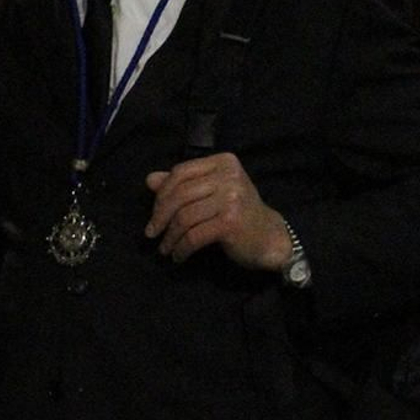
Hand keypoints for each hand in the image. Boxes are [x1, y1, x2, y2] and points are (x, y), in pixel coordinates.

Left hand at [144, 152, 292, 269]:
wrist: (270, 238)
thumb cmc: (239, 215)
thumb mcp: (212, 193)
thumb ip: (183, 185)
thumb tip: (150, 180)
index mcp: (223, 162)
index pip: (180, 172)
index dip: (161, 194)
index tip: (154, 214)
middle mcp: (229, 176)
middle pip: (179, 194)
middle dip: (160, 217)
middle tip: (152, 234)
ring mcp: (231, 198)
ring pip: (184, 217)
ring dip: (170, 237)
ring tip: (165, 249)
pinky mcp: (230, 222)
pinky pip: (194, 236)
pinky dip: (182, 248)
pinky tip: (179, 256)